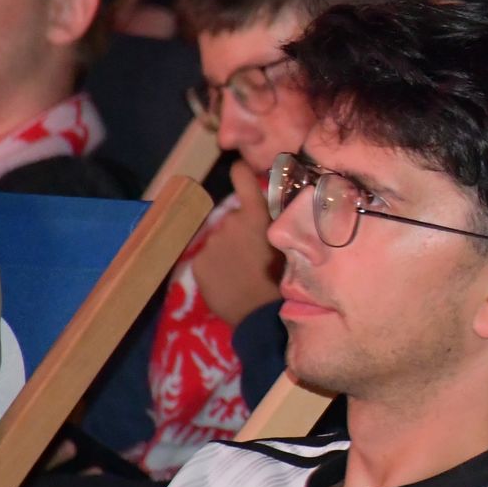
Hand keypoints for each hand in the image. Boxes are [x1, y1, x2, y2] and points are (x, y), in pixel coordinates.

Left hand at [190, 163, 282, 327]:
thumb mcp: (289, 245)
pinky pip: (207, 259)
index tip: (239, 170)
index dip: (240, 172)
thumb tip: (270, 210)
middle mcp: (231, 221)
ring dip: (228, 250)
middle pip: (233, 218)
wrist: (263, 316)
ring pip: (219, 240)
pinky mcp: (199, 263)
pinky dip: (216, 268)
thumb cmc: (284, 280)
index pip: (242, 177)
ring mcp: (212, 242)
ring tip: (243, 274)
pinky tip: (230, 282)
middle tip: (254, 256)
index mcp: (256, 215)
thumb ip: (276, 224)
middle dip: (240, 231)